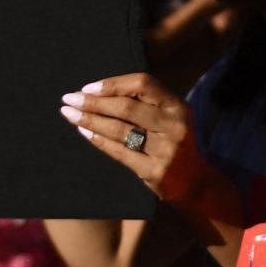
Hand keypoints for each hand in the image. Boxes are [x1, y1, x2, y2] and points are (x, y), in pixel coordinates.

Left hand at [59, 74, 234, 215]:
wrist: (196, 182)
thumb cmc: (175, 143)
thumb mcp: (170, 117)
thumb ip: (146, 103)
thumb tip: (100, 91)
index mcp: (177, 106)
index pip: (143, 83)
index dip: (113, 84)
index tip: (88, 87)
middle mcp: (174, 125)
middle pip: (127, 107)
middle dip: (94, 102)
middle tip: (69, 98)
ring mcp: (165, 149)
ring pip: (119, 129)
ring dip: (90, 120)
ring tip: (69, 114)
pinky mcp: (154, 170)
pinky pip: (119, 152)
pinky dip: (99, 140)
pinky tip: (84, 132)